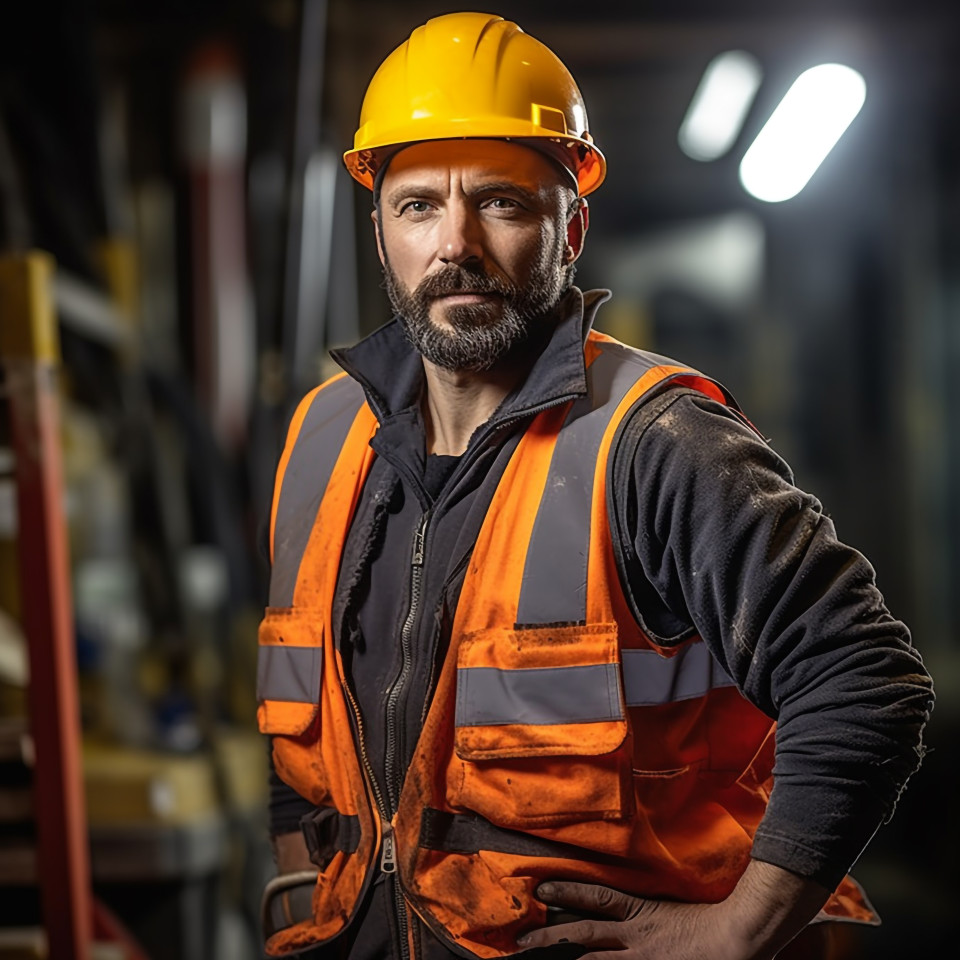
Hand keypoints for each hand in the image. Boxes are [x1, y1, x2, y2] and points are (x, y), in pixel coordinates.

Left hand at [516, 881, 734, 959]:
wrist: (740, 936)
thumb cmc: (715, 918)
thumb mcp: (676, 907)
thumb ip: (650, 908)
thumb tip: (624, 907)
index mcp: (642, 912)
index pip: (597, 897)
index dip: (568, 891)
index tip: (541, 888)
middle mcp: (636, 937)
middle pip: (583, 934)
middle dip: (549, 937)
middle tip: (520, 941)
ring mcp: (642, 959)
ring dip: (560, 959)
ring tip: (531, 958)